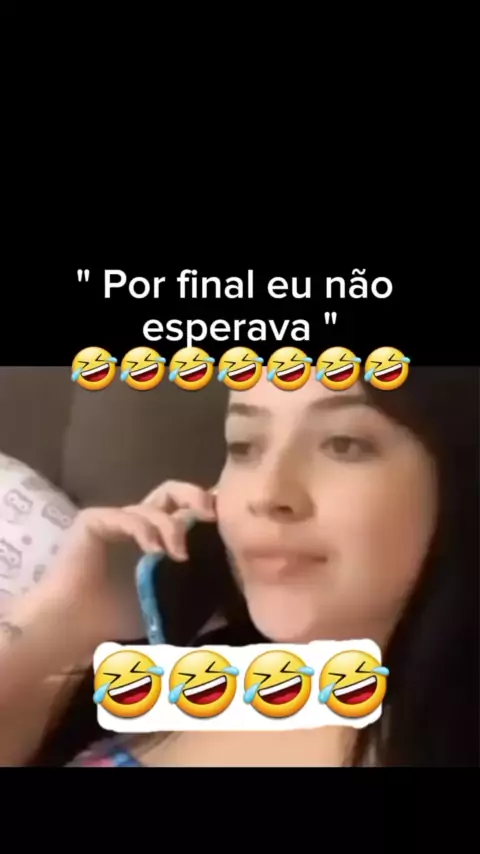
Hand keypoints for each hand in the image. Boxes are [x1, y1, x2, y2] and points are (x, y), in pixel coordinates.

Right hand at [34, 481, 216, 653]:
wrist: (73, 627)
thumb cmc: (118, 618)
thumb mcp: (171, 603)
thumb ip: (197, 591)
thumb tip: (239, 596)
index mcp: (158, 537)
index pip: (188, 510)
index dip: (208, 508)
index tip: (231, 521)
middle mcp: (140, 523)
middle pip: (173, 492)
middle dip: (196, 496)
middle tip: (211, 514)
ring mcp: (117, 520)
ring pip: (153, 504)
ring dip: (171, 525)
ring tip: (178, 554)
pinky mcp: (95, 521)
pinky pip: (125, 516)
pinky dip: (144, 529)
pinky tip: (154, 550)